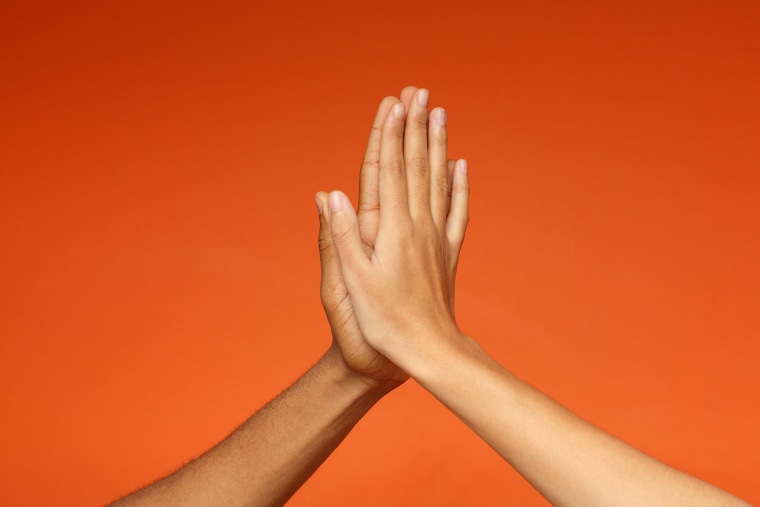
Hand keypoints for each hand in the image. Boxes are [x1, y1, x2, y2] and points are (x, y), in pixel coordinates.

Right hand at [324, 87, 469, 367]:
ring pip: (439, 180)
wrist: (428, 350)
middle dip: (415, 126)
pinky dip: (459, 185)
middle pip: (417, 166)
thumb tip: (330, 195)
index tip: (393, 103)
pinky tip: (461, 166)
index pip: (390, 171)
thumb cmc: (385, 321)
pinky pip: (458, 211)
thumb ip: (341, 236)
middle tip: (418, 92)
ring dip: (438, 145)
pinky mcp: (448, 253)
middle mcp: (419, 226)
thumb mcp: (352, 282)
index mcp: (392, 230)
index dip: (390, 135)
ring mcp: (437, 238)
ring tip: (440, 114)